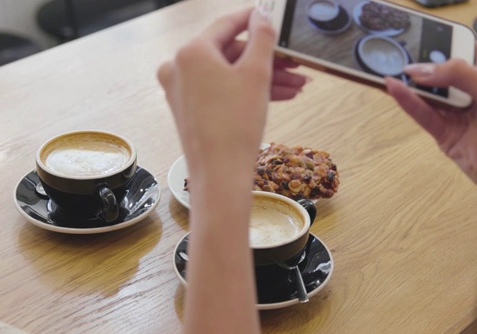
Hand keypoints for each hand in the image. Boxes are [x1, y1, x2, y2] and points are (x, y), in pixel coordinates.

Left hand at [158, 8, 305, 180]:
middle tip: (295, 63)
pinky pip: (221, 91)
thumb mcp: (257, 73)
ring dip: (264, 79)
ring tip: (296, 85)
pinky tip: (279, 96)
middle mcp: (179, 68)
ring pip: (229, 75)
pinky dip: (247, 92)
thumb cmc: (235, 125)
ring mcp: (181, 91)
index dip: (254, 19)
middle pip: (230, 53)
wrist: (220, 174)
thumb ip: (262, 37)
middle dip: (268, 60)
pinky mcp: (189, 110)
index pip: (227, 24)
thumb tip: (262, 16)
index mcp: (191, 52)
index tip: (272, 15)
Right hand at [386, 43, 476, 193]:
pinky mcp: (445, 135)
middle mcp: (472, 92)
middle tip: (399, 56)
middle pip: (440, 74)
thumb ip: (459, 75)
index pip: (463, 51)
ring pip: (428, 95)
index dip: (444, 45)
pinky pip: (423, 116)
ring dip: (410, 84)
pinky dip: (408, 103)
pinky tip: (395, 89)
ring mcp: (457, 114)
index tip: (422, 40)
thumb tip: (424, 69)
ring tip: (390, 71)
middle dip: (421, 66)